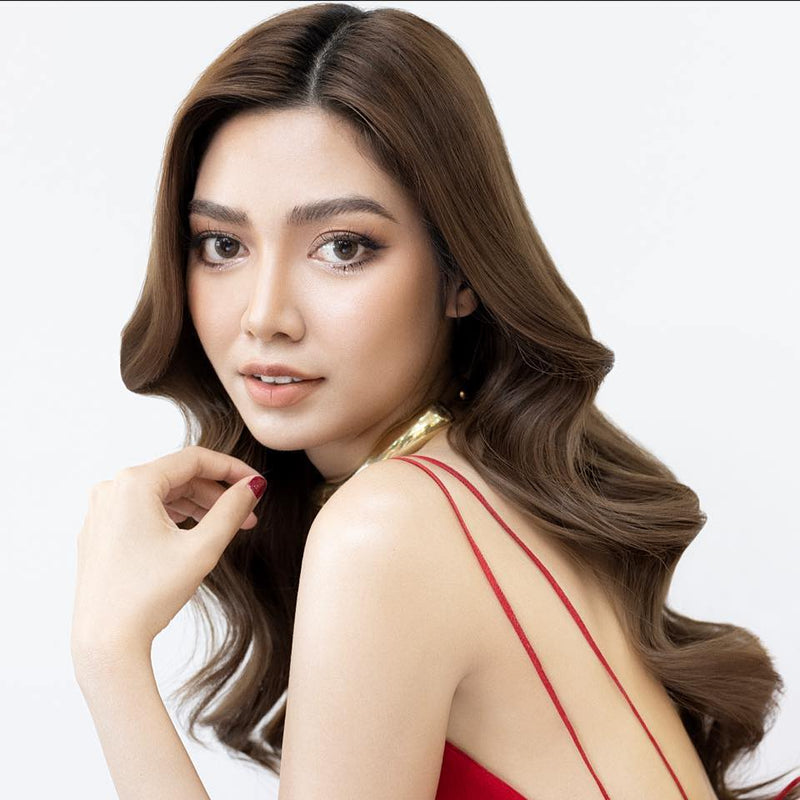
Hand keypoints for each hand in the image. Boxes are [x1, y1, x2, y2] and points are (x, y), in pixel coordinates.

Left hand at [71, 445, 265, 664]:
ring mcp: (102, 510)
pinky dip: (174, 517)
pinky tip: (196, 534)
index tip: (258, 484)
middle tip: (249, 514)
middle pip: (178, 476)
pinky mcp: (100, 531)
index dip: (232, 469)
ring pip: (162, 494)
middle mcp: (112, 489)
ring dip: (198, 506)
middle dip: (217, 493)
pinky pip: (144, 510)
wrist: (106, 641)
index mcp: (133, 483)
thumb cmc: (149, 595)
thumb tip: (253, 486)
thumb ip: (232, 509)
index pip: (195, 459)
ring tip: (228, 528)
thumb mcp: (202, 548)